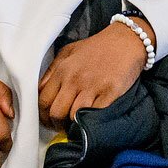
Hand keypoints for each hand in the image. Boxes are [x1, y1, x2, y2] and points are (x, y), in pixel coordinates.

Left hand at [37, 19, 151, 129]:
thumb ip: (53, 70)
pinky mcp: (110, 93)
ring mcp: (92, 86)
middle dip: (57, 124)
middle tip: (63, 126)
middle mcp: (74, 79)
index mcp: (62, 69)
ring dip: (75, 125)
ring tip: (78, 124)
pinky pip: (95, 116)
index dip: (43, 115)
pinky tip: (92, 120)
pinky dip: (92, 121)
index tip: (49, 120)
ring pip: (73, 117)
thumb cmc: (96, 47)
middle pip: (56, 112)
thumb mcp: (69, 52)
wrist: (125, 41)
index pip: (43, 100)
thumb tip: (41, 91)